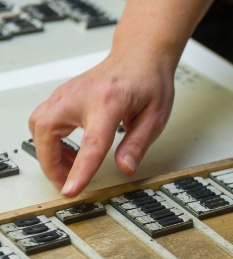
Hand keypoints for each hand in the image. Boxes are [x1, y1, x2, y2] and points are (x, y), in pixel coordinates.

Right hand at [29, 53, 174, 196]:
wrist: (140, 56)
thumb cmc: (149, 82)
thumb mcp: (155, 118)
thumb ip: (137, 145)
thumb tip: (125, 168)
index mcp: (109, 102)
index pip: (91, 143)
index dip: (79, 170)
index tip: (71, 190)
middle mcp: (81, 95)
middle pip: (48, 131)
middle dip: (51, 164)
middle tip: (67, 184)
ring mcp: (68, 92)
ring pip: (39, 126)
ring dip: (48, 153)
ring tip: (69, 169)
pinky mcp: (64, 95)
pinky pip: (44, 120)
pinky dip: (49, 141)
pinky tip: (68, 151)